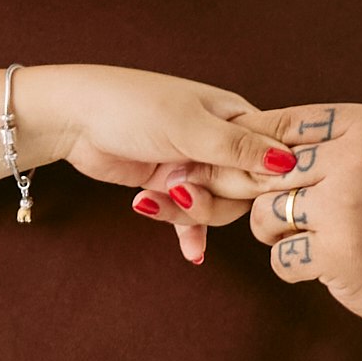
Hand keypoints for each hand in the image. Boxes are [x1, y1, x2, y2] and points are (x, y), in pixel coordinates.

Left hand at [23, 68, 282, 269]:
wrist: (71, 118)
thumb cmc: (130, 106)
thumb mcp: (189, 126)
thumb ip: (238, 148)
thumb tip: (290, 162)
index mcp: (235, 116)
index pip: (273, 157)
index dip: (261, 179)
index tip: (235, 184)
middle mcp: (220, 142)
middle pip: (245, 190)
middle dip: (213, 197)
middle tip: (180, 187)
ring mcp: (194, 165)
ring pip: (216, 207)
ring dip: (188, 212)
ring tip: (153, 198)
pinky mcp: (169, 185)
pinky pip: (191, 218)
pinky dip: (189, 233)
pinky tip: (192, 254)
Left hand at [231, 97, 361, 324]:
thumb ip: (327, 142)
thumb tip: (242, 137)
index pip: (282, 126)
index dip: (260, 152)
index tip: (265, 177)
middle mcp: (359, 160)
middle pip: (266, 173)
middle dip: (273, 198)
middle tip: (305, 216)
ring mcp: (349, 208)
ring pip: (264, 214)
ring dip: (279, 233)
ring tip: (317, 238)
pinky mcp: (340, 255)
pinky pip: (280, 257)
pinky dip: (294, 266)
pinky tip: (328, 264)